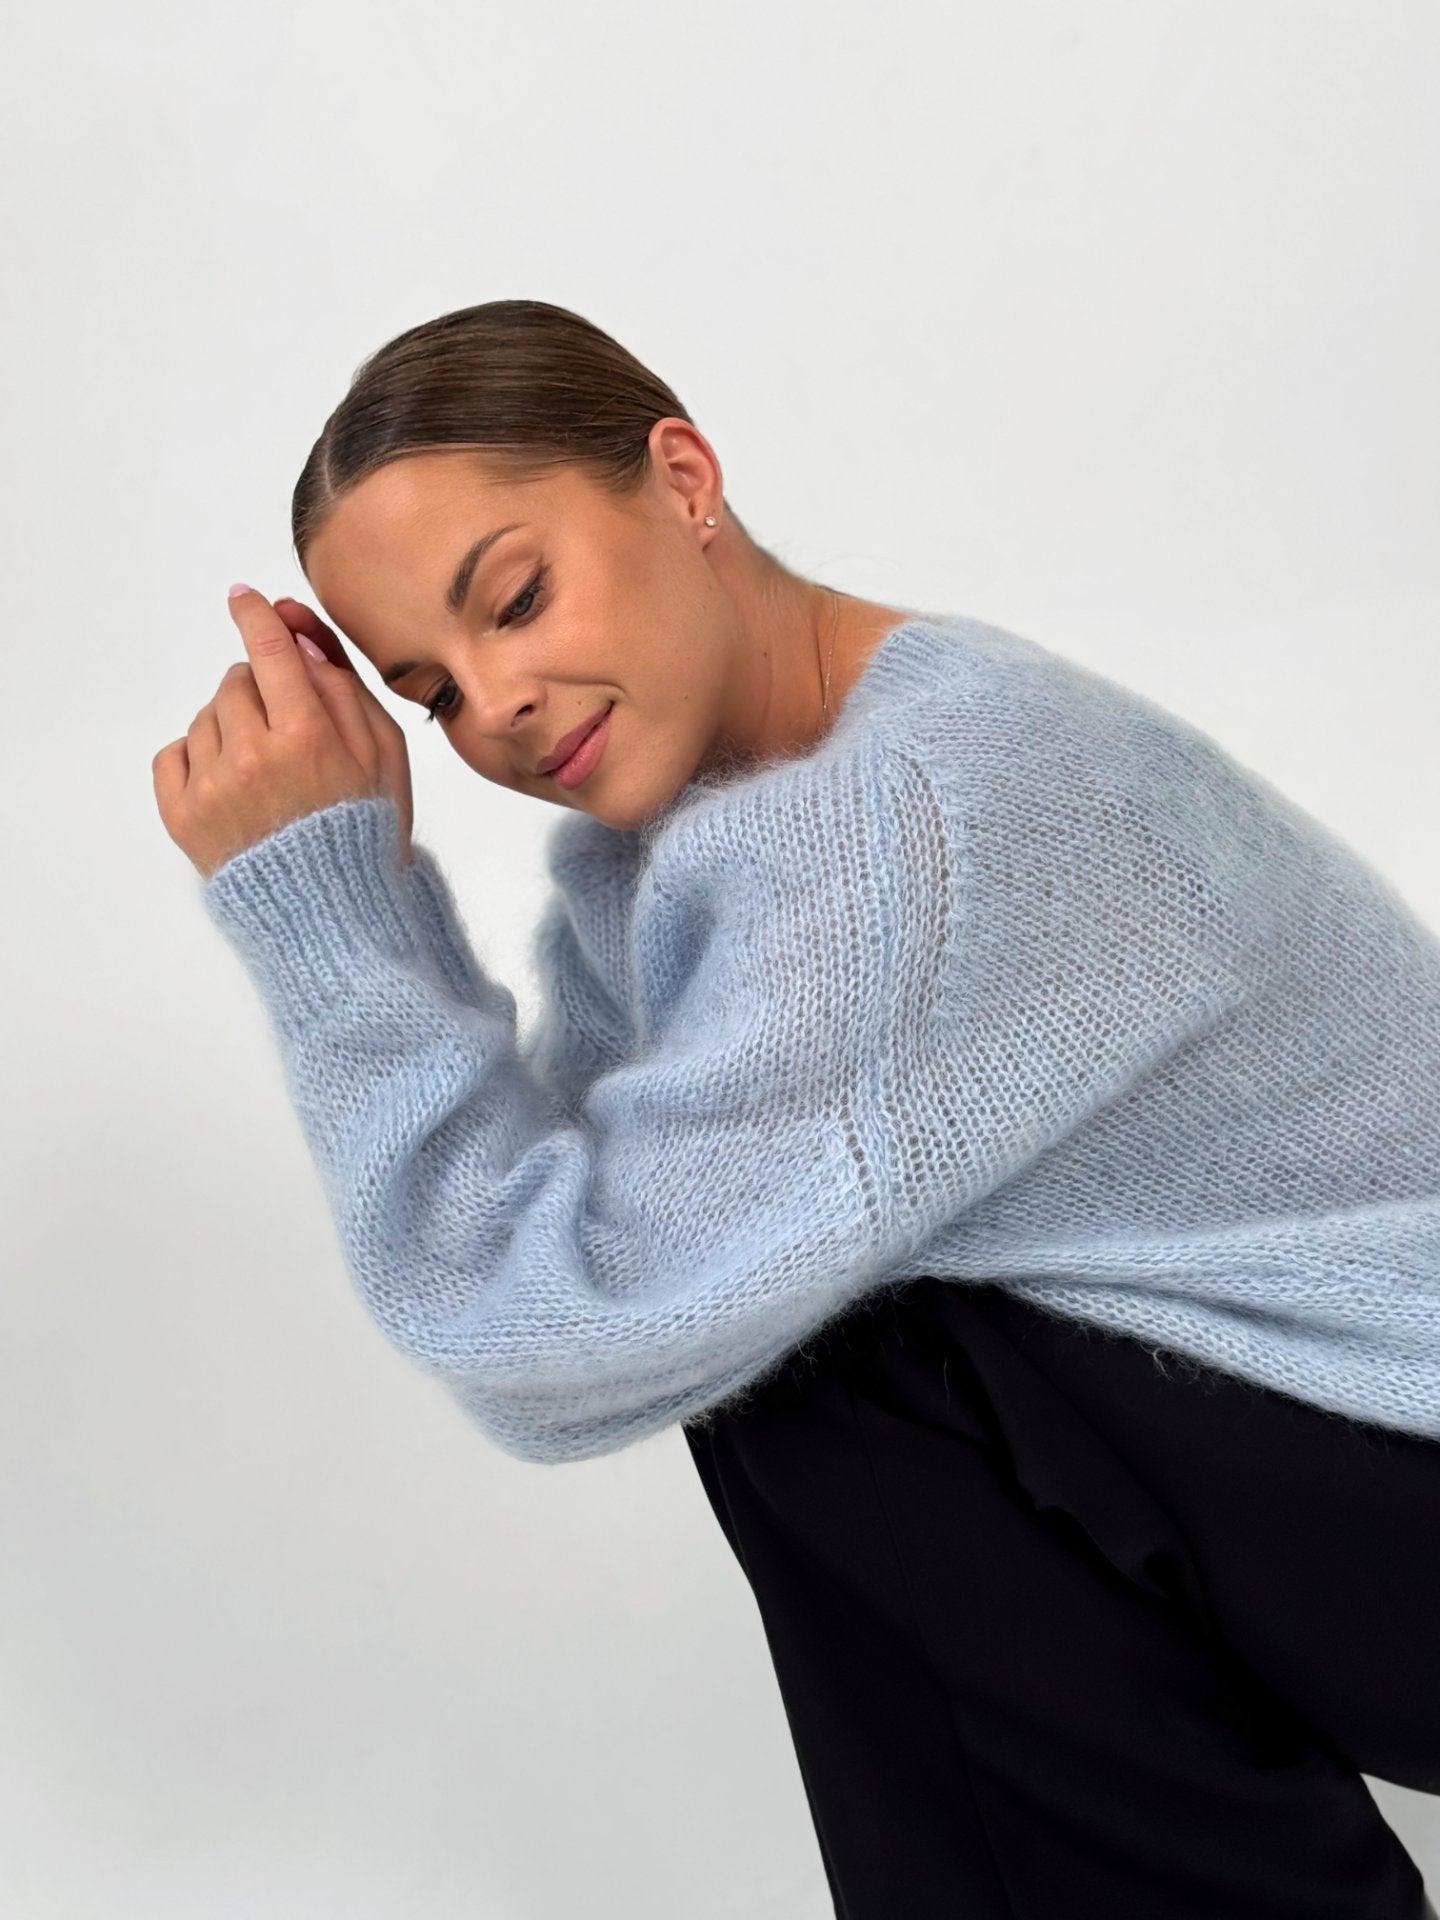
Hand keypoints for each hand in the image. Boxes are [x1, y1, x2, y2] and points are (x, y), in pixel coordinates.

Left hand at [153, 585, 414, 881]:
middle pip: (236, 680)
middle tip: (287, 733)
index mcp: (309, 736)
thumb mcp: (383, 754)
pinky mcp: (181, 816)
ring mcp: (213, 787)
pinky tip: (233, 786)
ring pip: (207, 716)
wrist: (332, 914)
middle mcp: (254, 756)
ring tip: (266, 771)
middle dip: (259, 691)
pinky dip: (198, 758)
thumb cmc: (365, 831)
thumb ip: (343, 688)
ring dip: (232, 727)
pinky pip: (174, 753)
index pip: (269, 649)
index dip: (256, 616)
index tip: (244, 598)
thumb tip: (298, 635)